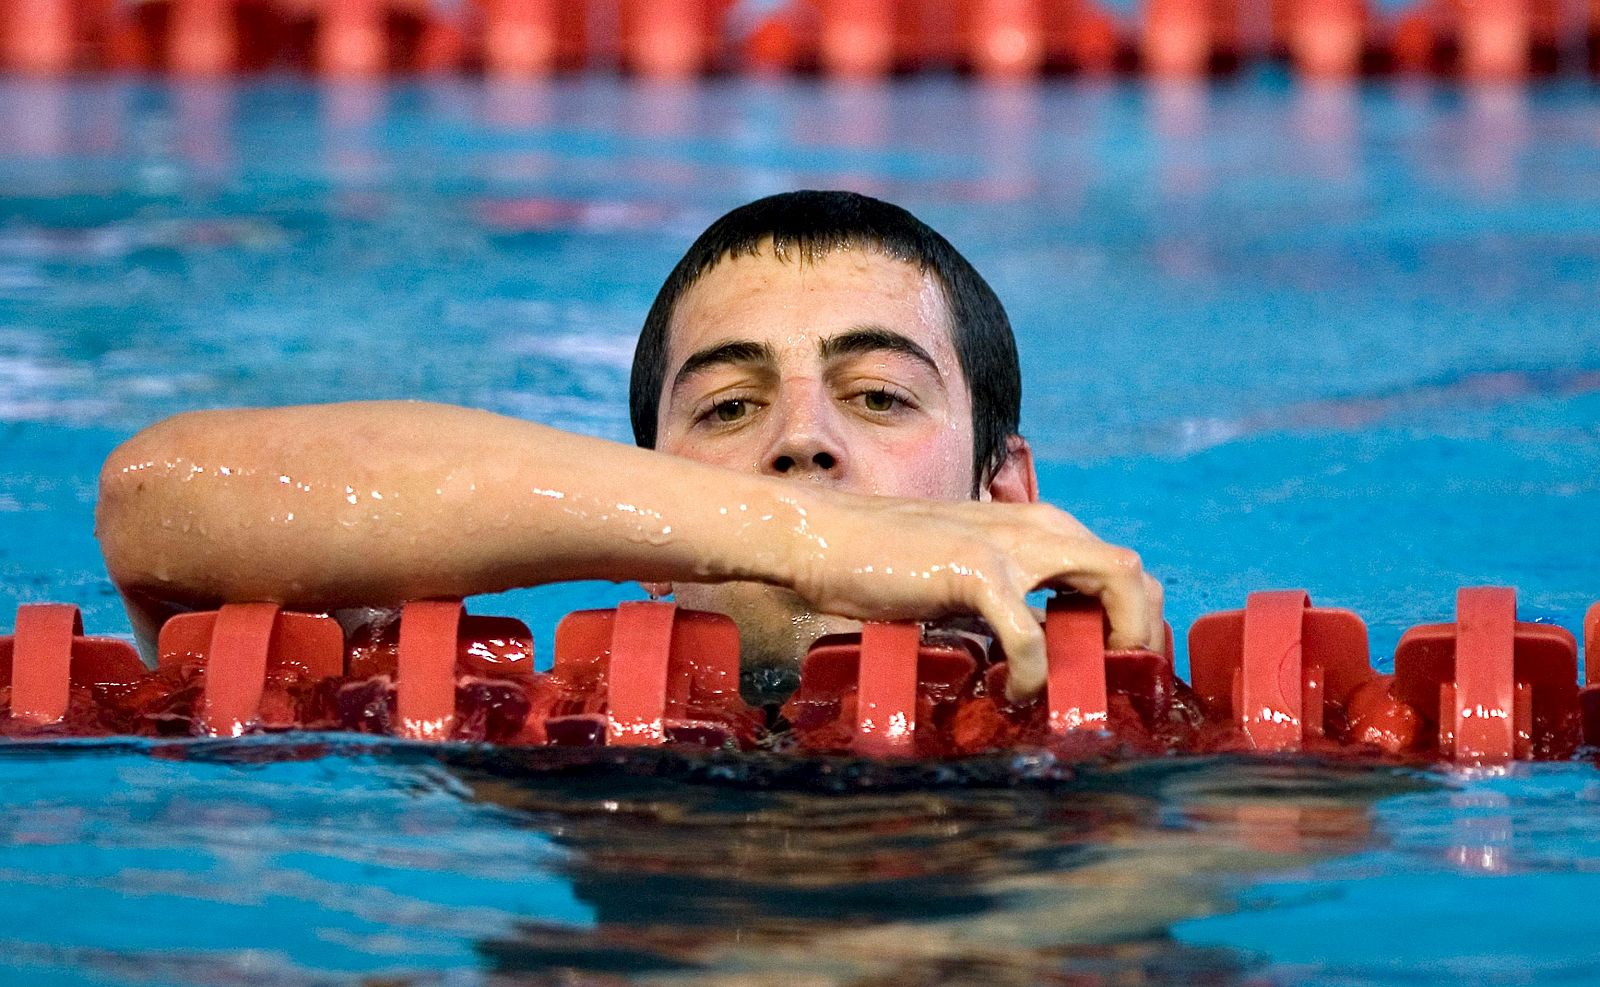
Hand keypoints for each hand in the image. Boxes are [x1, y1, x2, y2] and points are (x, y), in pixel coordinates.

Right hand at [790, 496, 1163, 702]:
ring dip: (1114, 640)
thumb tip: (1040, 642)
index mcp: (1035, 525)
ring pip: (1112, 580)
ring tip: (1083, 685)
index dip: (1135, 617)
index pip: (1119, 565)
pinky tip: (1014, 690)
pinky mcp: (974, 572)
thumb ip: (1009, 592)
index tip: (1118, 665)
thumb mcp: (966, 569)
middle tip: (1114, 682)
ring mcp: (1008, 546)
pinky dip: (1033, 673)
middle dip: (1141, 631)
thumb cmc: (886, 558)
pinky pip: (1031, 635)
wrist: (824, 535)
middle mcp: (1035, 527)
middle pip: (1133, 571)